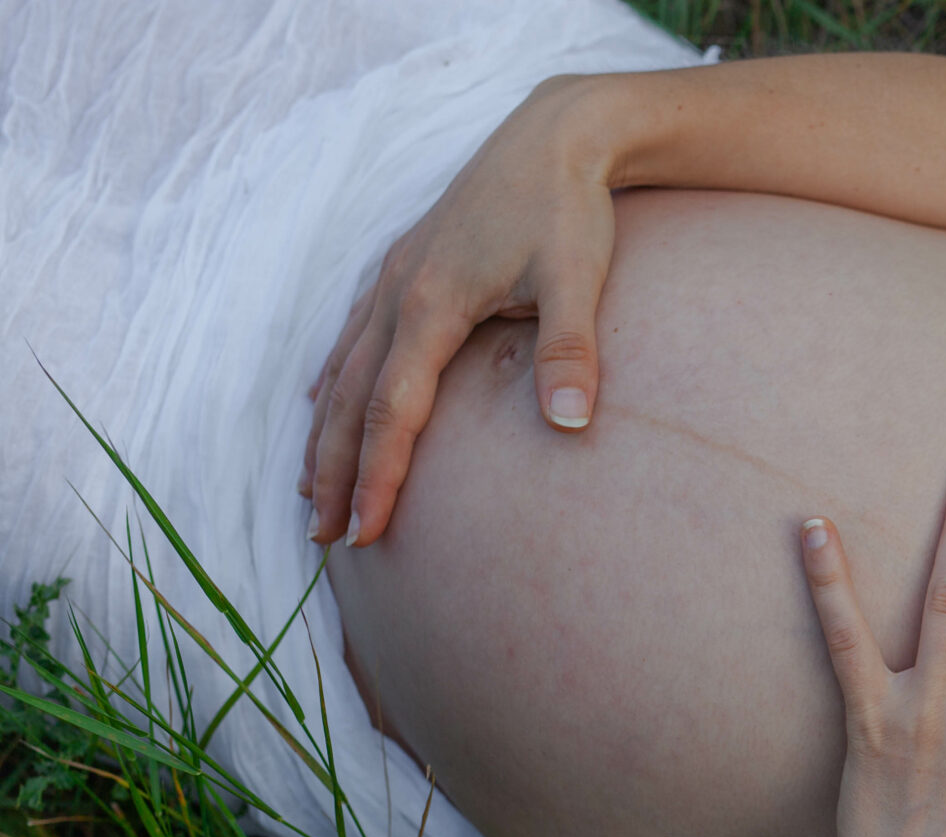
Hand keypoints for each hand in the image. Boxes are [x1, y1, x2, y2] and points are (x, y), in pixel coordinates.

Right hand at [302, 75, 618, 547]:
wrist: (554, 136)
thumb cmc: (569, 209)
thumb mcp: (579, 279)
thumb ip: (570, 352)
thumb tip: (572, 425)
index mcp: (431, 303)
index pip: (395, 410)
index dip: (378, 474)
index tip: (367, 531)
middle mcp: (397, 293)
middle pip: (350, 400)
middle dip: (335, 470)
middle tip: (323, 537)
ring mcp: (394, 277)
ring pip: (341, 370)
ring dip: (324, 434)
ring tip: (311, 490)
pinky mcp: (404, 265)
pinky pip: (352, 336)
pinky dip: (332, 380)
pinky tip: (319, 405)